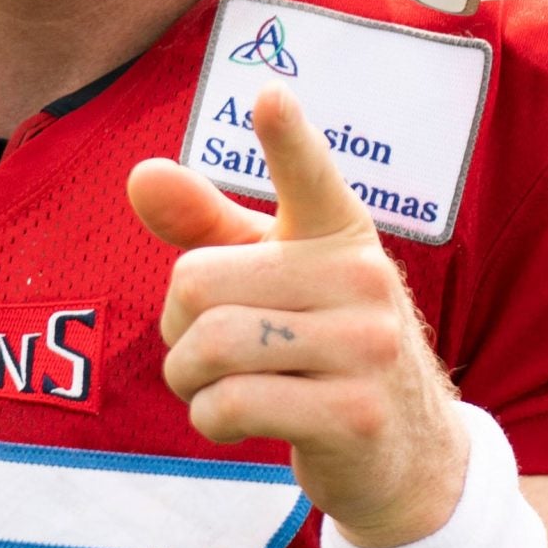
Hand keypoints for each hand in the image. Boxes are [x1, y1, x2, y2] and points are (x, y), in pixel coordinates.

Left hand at [127, 83, 468, 547]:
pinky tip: (234, 420)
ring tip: (212, 384)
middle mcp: (362, 279)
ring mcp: (366, 348)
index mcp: (340, 231)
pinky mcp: (354, 415)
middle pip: (197, 282)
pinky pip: (231, 404)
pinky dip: (208, 418)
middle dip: (177, 326)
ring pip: (211, 345)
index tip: (269, 95)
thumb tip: (142, 175)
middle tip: (206, 347)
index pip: (310, 174)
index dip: (286, 138)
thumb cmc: (321, 344)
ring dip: (187, 376)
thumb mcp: (272, 277)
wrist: (406, 452)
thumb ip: (207, 226)